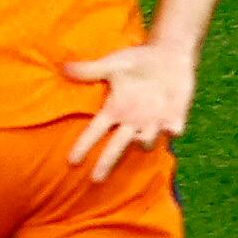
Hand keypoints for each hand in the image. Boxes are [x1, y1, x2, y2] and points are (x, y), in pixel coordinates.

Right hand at [61, 42, 193, 180]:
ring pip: (147, 142)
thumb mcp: (112, 64)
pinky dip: (172, 130)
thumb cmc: (138, 60)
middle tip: (95, 180)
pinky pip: (174, 130)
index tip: (71, 162)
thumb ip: (90, 69)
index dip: (84, 146)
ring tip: (138, 136)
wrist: (168, 57)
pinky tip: (170, 128)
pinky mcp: (174, 117)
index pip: (95, 131)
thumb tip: (63, 67)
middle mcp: (132, 120)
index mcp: (115, 109)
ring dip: (144, 140)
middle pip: (116, 147)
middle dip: (106, 163)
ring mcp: (153, 121)